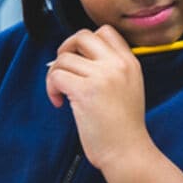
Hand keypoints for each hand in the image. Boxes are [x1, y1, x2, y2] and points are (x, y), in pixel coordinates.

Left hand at [45, 25, 148, 169]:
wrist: (127, 151)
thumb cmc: (124, 126)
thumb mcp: (130, 87)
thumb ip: (111, 68)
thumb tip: (76, 57)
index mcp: (130, 62)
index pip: (105, 32)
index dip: (86, 43)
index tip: (81, 61)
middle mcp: (117, 64)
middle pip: (82, 36)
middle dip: (66, 49)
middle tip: (64, 69)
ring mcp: (102, 76)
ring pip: (63, 58)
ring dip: (55, 75)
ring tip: (62, 94)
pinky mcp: (85, 91)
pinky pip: (56, 75)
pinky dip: (51, 88)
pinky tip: (60, 102)